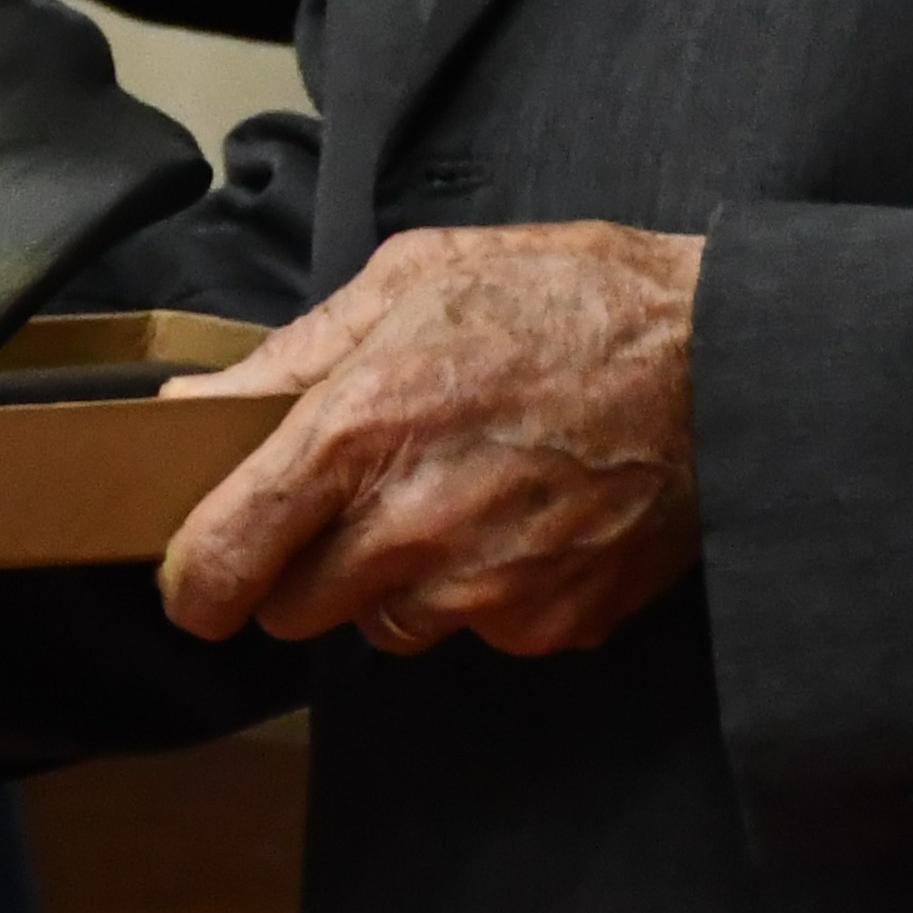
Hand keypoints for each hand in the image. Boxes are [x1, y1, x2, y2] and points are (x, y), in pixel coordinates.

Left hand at [155, 223, 702, 657]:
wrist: (719, 359)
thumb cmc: (564, 300)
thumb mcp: (410, 280)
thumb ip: (292, 354)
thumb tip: (196, 404)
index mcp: (359, 431)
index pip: (228, 555)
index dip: (194, 581)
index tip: (194, 583)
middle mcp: (413, 527)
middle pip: (295, 608)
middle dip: (301, 563)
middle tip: (353, 494)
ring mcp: (487, 590)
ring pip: (385, 625)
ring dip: (392, 580)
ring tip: (454, 489)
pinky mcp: (550, 625)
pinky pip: (475, 633)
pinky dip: (481, 592)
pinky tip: (519, 517)